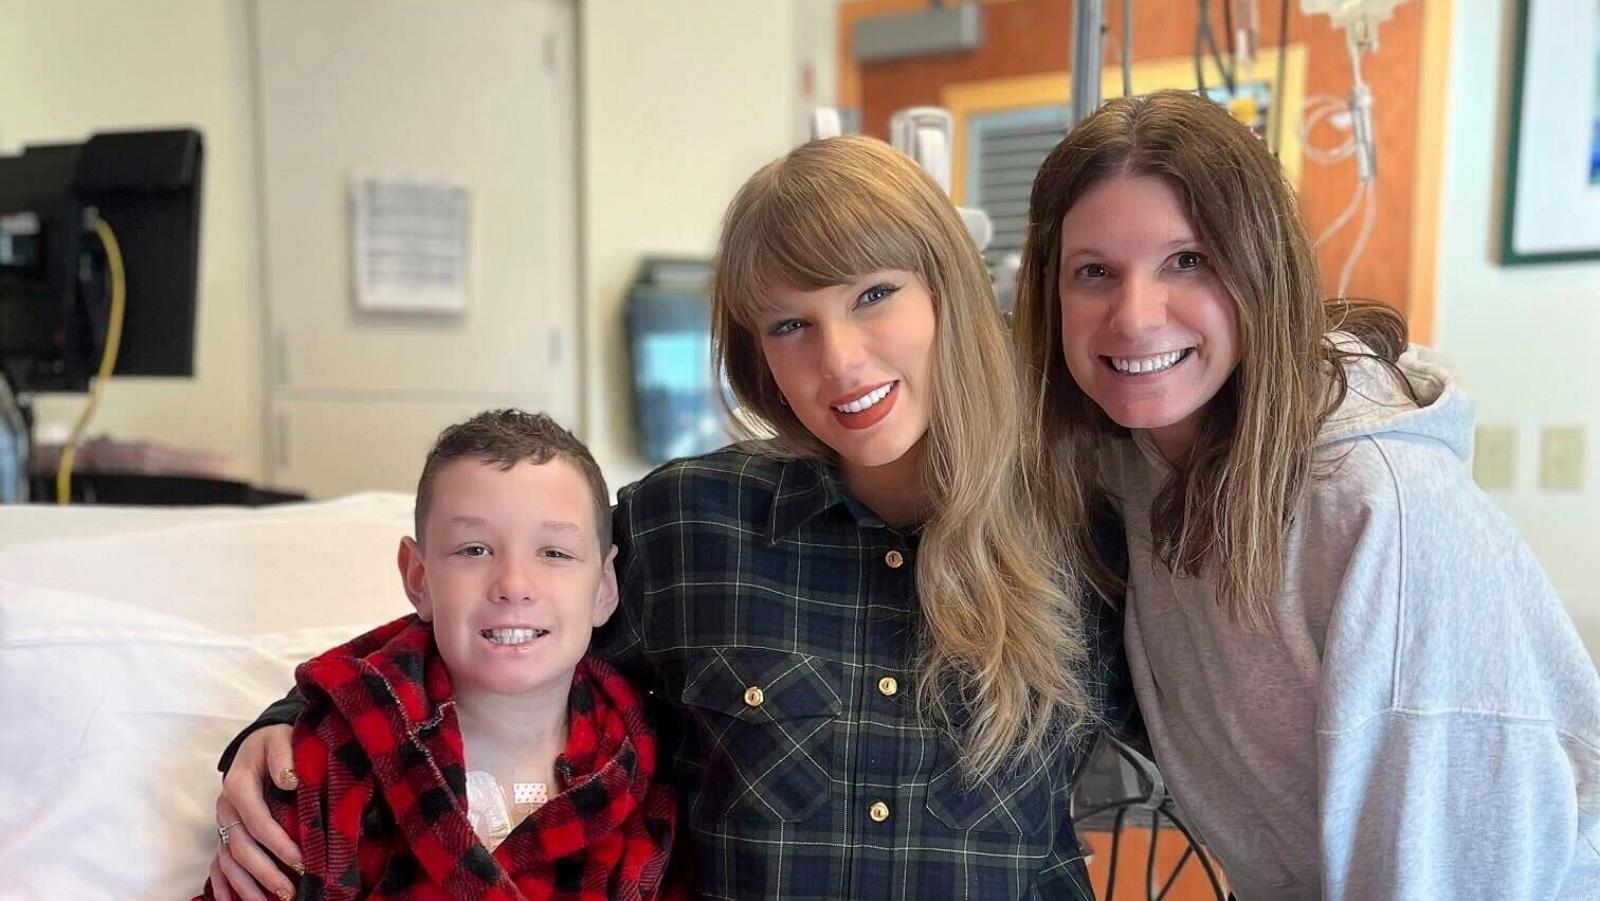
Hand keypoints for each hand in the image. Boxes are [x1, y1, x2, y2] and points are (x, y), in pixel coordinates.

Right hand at [208, 725, 300, 900]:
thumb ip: (283, 756)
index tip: (301, 862)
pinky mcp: (224, 832)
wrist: (259, 743)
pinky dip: (224, 885)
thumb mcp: (281, 738)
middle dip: (265, 873)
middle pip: (240, 847)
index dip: (278, 844)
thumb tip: (290, 780)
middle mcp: (225, 808)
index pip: (258, 822)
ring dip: (247, 886)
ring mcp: (222, 823)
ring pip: (228, 860)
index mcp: (238, 786)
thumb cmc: (275, 743)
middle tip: (290, 892)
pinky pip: (217, 864)